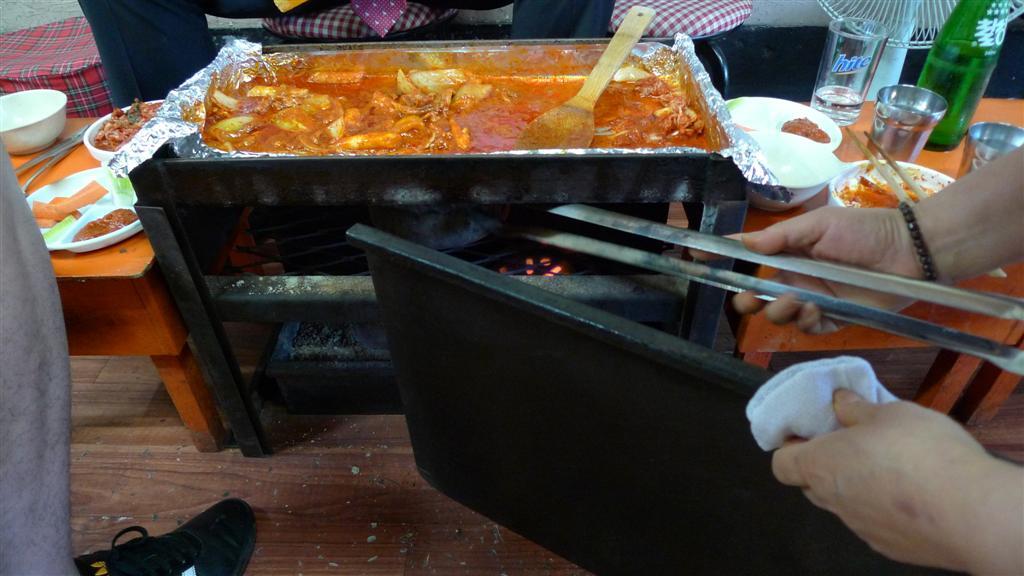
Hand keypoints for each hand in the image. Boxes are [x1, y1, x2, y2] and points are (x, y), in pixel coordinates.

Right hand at [725, 206, 922, 333]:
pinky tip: (812, 310)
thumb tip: (744, 244)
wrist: (909, 252)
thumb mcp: (819, 225)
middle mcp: (797, 277)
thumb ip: (781, 236)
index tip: (696, 255)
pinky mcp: (835, 318)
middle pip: (757, 295)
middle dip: (746, 301)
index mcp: (789, 253)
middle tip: (750, 300)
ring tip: (794, 301)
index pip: (748, 256)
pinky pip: (808, 328)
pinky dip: (804, 322)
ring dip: (779, 310)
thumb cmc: (864, 230)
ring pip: (780, 314)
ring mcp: (814, 299)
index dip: (721, 257)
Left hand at [773, 389, 1023, 573]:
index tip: (810, 432)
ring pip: (845, 504)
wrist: (970, 512)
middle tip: (854, 443)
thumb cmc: (920, 451)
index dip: (790, 447)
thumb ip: (858, 409)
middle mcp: (833, 502)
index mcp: (821, 466)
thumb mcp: (890, 413)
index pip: (781, 464)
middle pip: (812, 484)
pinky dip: (884, 508)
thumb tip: (838, 402)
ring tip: (891, 466)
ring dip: (856, 486)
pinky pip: (875, 523)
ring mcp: (861, 529)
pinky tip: (912, 495)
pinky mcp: (890, 547)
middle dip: (825, 464)